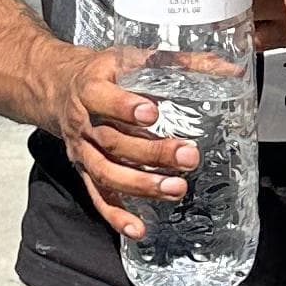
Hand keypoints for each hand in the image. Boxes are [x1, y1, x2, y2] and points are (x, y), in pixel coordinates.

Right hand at [41, 47, 200, 242]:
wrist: (57, 86)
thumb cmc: (101, 71)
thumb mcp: (132, 56)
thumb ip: (179, 62)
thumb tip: (228, 69)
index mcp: (91, 88)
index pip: (102, 97)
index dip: (124, 106)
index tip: (151, 112)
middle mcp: (84, 122)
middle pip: (114, 141)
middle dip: (152, 152)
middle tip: (188, 156)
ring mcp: (83, 151)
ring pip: (107, 172)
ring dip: (141, 185)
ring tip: (175, 189)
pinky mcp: (85, 171)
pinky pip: (98, 197)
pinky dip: (116, 216)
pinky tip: (137, 229)